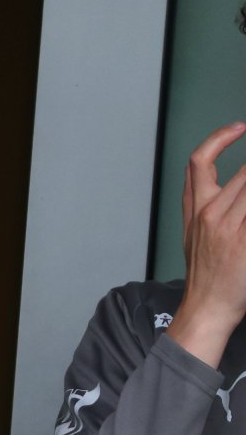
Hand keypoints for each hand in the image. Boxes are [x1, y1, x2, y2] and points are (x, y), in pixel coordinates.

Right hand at [172, 121, 245, 363]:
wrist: (208, 308)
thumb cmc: (206, 273)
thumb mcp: (194, 234)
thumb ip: (208, 205)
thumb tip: (230, 183)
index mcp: (197, 210)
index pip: (200, 162)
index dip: (219, 137)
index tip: (240, 127)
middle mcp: (212, 214)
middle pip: (244, 172)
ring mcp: (232, 229)